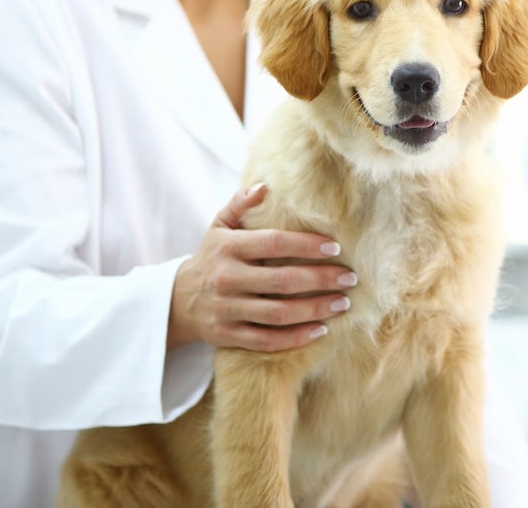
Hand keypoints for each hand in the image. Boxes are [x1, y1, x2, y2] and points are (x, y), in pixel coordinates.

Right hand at [168, 182, 356, 351]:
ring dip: (315, 310)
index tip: (336, 248)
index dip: (307, 245)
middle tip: (350, 278)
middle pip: (282, 281)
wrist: (177, 300)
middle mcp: (227, 279)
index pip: (274, 244)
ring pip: (278, 314)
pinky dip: (296, 338)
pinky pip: (267, 340)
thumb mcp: (219, 226)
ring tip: (342, 303)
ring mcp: (227, 310)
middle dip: (321, 280)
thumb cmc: (211, 257)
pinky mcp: (228, 335)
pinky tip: (320, 329)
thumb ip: (240, 204)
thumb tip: (266, 186)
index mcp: (228, 248)